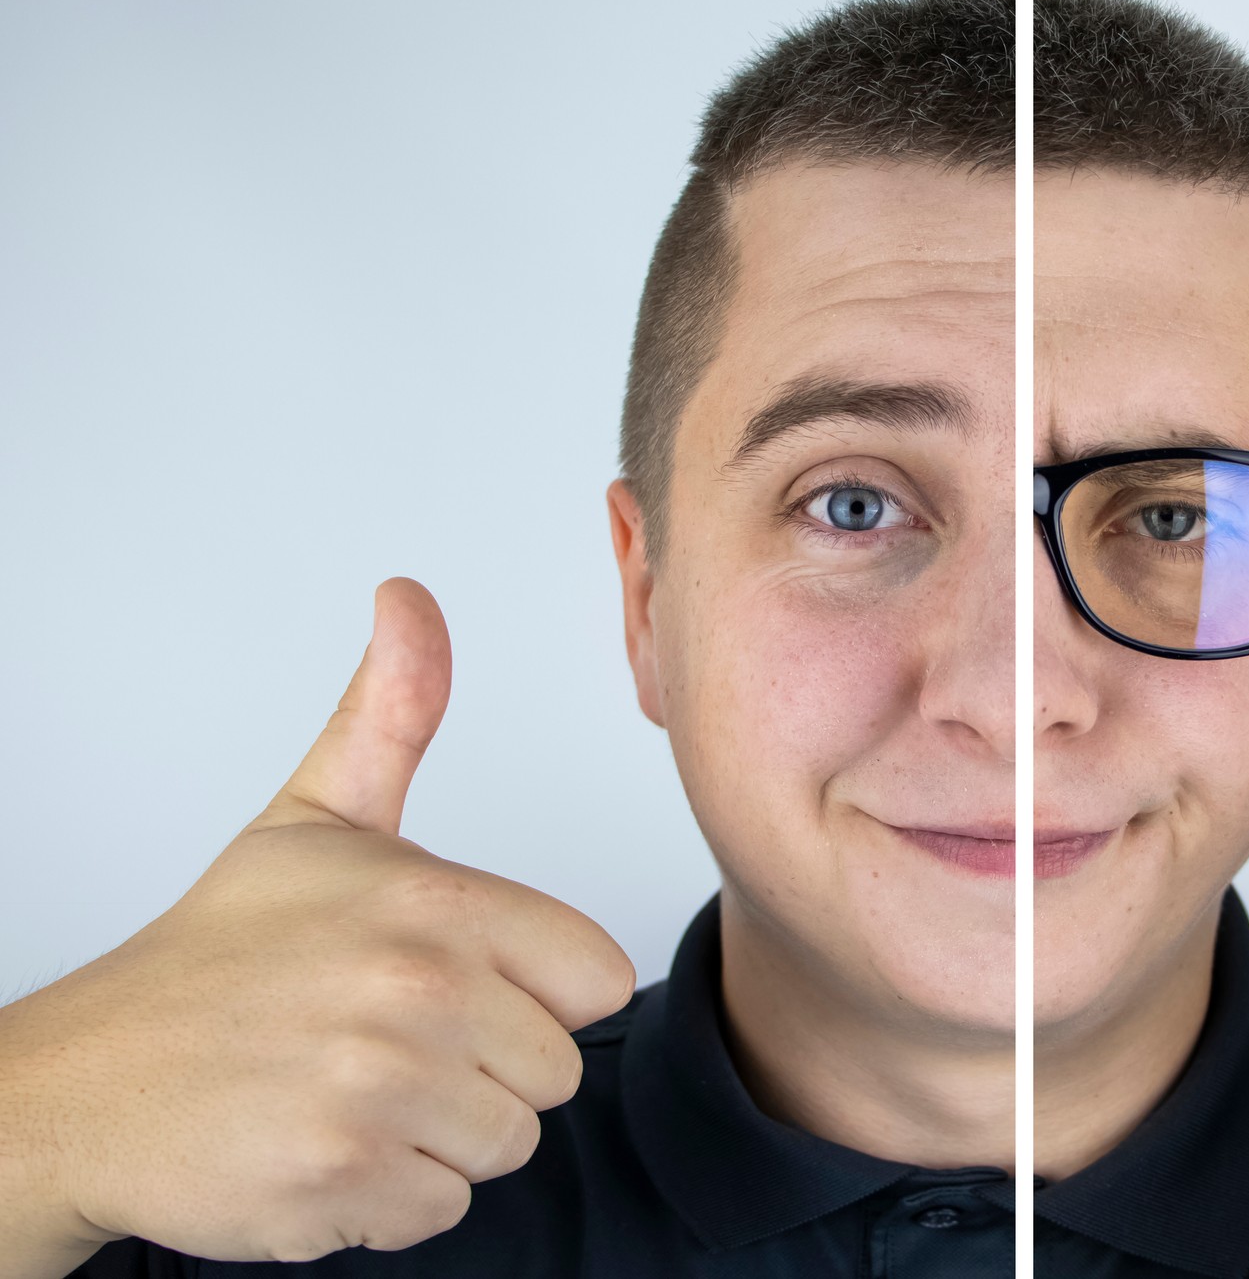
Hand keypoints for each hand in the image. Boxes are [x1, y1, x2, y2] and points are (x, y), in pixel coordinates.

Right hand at [0, 578, 635, 1266]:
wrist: (89, 1079)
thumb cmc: (220, 955)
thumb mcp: (317, 817)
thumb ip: (392, 712)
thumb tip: (411, 600)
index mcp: (437, 901)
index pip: (598, 979)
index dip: (536, 990)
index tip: (458, 981)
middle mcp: (418, 993)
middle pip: (557, 1070)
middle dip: (488, 1067)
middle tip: (389, 1039)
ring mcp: (378, 1093)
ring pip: (506, 1144)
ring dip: (440, 1134)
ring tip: (353, 1089)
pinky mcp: (340, 1183)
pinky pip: (440, 1209)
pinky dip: (389, 1196)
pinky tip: (325, 1144)